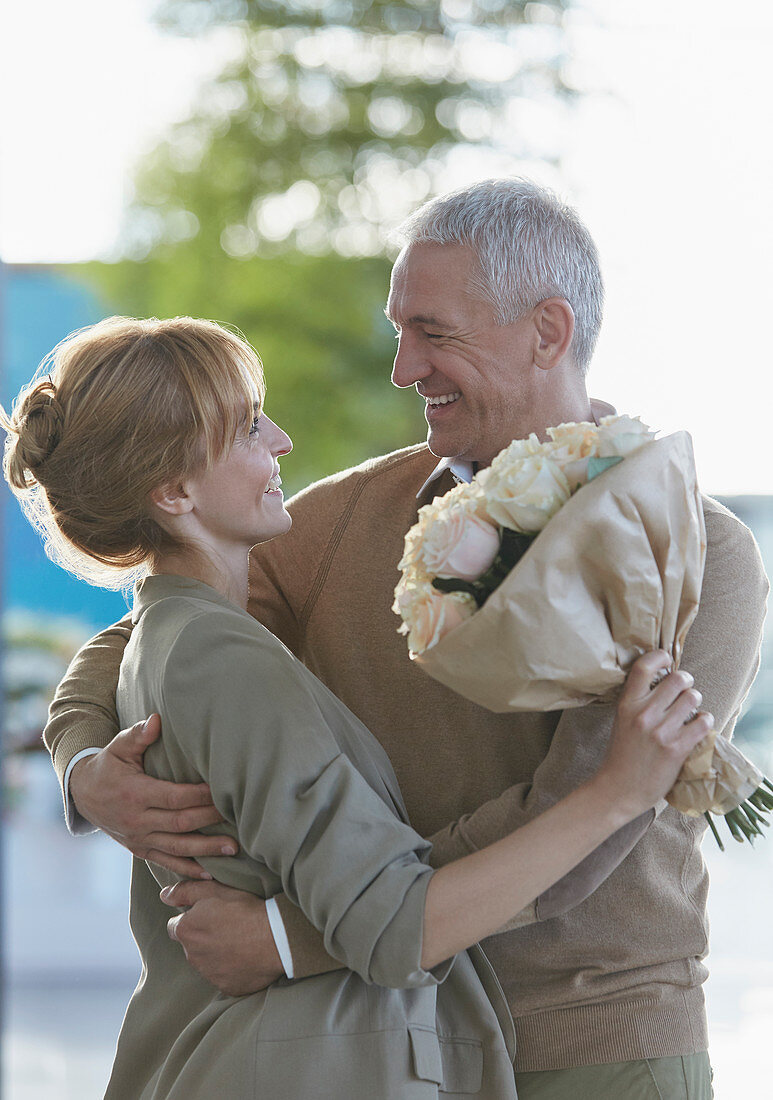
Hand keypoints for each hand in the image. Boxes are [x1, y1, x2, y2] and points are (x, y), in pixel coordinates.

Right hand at [69, 714, 238, 877]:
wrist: (83, 794)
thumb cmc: (108, 765)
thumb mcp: (119, 747)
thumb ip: (138, 735)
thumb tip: (156, 720)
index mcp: (135, 793)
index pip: (173, 797)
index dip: (198, 796)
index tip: (221, 791)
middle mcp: (137, 820)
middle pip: (179, 823)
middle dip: (209, 820)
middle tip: (236, 816)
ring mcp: (138, 838)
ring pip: (176, 848)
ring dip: (205, 850)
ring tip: (233, 849)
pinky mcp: (139, 849)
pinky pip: (165, 861)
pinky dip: (187, 869)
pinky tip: (209, 873)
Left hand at [161, 880, 283, 995]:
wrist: (275, 938)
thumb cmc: (244, 910)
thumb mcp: (214, 889)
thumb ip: (185, 891)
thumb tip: (164, 895)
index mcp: (186, 931)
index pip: (176, 926)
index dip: (191, 919)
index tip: (209, 914)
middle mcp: (192, 956)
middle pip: (191, 945)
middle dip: (202, 937)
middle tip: (226, 925)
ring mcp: (209, 974)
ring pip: (206, 961)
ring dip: (215, 953)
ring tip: (238, 940)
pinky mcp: (227, 987)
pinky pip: (224, 976)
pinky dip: (231, 968)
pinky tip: (245, 956)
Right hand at [599, 650, 713, 816]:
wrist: (619, 789)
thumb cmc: (622, 754)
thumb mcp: (622, 720)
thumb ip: (639, 701)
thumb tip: (665, 680)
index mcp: (627, 704)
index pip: (643, 667)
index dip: (660, 657)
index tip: (667, 660)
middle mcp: (643, 714)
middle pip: (677, 679)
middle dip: (686, 681)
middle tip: (685, 689)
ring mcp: (661, 731)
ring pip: (693, 698)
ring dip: (696, 701)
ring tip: (691, 710)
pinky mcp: (677, 748)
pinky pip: (703, 722)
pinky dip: (705, 721)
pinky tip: (698, 726)